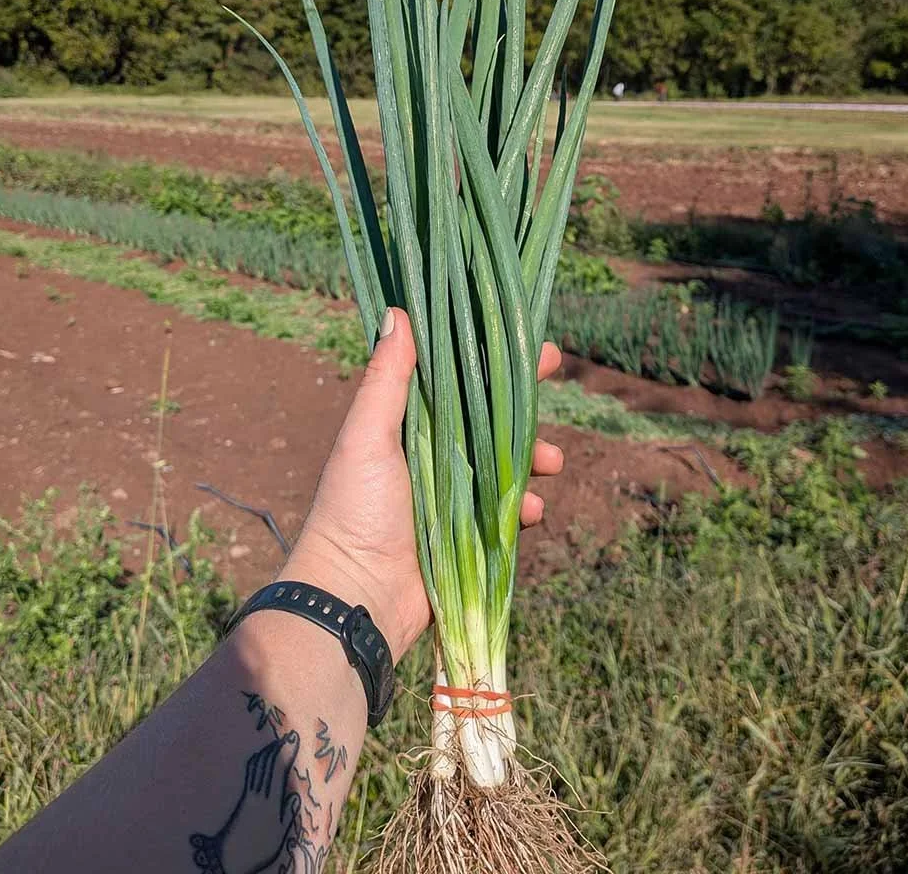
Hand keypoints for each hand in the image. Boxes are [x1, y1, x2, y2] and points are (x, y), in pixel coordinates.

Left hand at [189, 733, 301, 873]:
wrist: (227, 860)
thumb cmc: (257, 851)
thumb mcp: (278, 836)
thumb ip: (288, 815)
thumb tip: (296, 795)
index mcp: (270, 803)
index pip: (279, 770)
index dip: (287, 752)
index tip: (294, 737)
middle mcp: (258, 796)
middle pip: (267, 765)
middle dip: (278, 747)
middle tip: (288, 733)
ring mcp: (248, 796)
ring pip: (257, 767)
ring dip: (266, 752)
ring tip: (275, 741)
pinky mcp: (240, 800)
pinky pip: (249, 775)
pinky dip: (256, 763)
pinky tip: (257, 758)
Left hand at [284, 307, 562, 658]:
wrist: (357, 596)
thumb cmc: (354, 509)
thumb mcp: (367, 437)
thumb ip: (387, 380)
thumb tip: (398, 312)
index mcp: (408, 425)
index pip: (457, 377)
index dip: (491, 355)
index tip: (525, 336)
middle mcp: (433, 454)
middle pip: (490, 414)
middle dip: (524, 395)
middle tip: (553, 370)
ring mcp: (455, 495)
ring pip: (508, 461)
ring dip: (533, 454)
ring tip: (550, 461)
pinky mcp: (470, 534)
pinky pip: (509, 511)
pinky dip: (525, 507)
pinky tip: (531, 510)